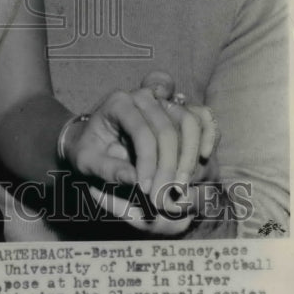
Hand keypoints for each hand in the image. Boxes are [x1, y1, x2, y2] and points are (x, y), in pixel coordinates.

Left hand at [63, 71, 218, 209]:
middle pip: (167, 129)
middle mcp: (142, 96)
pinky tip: (203, 157)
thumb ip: (107, 170)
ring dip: (189, 156)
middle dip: (168, 166)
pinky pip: (201, 117)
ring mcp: (162, 101)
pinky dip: (207, 134)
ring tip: (180, 186)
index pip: (142, 132)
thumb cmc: (87, 151)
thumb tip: (134, 180)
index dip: (148, 164)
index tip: (146, 191)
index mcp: (118, 103)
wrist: (91, 140)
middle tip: (164, 197)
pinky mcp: (176, 111)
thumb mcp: (86, 162)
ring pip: (188, 122)